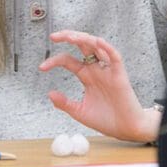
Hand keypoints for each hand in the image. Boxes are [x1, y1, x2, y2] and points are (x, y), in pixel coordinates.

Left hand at [39, 30, 160, 141]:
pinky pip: (114, 56)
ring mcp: (107, 70)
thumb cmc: (106, 119)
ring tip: (71, 36)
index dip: (54, 61)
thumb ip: (65, 103)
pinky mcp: (119, 74)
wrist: (125, 130)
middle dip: (69, 37)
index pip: (68, 60)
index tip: (41, 67)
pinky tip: (97, 42)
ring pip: (96, 46)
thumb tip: (50, 93)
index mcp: (86, 75)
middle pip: (82, 45)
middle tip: (54, 36)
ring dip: (84, 38)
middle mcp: (96, 69)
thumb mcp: (80, 111)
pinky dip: (107, 47)